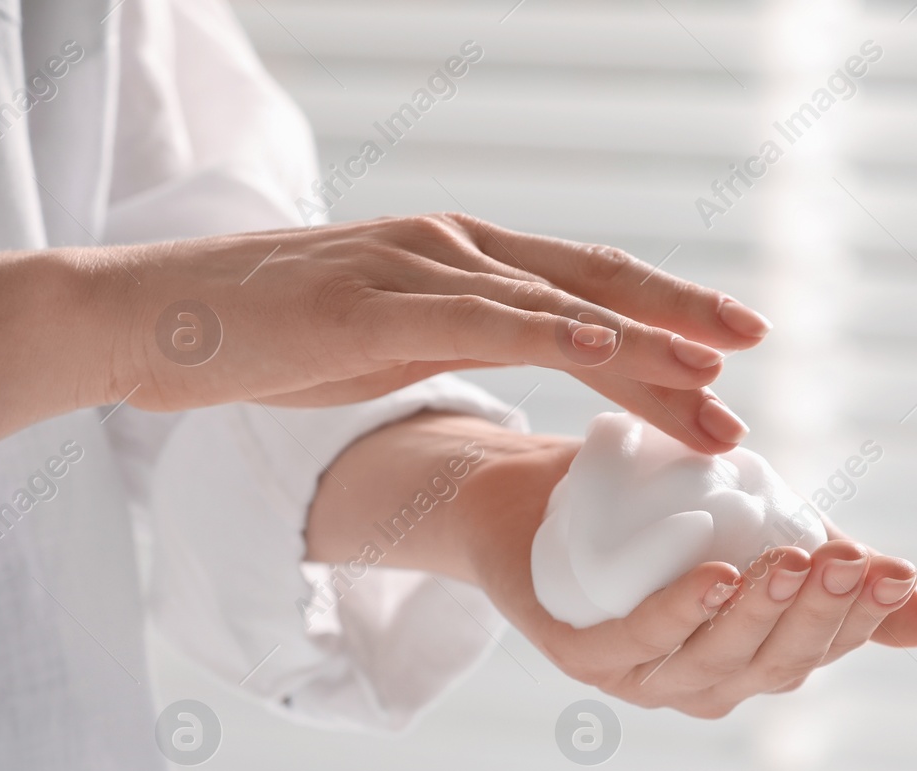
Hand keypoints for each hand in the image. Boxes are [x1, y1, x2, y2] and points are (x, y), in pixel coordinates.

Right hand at [0, 214, 767, 446]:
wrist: (161, 321)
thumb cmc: (279, 337)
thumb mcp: (400, 339)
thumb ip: (471, 340)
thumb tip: (541, 363)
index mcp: (468, 262)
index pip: (589, 291)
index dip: (665, 319)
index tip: (731, 355)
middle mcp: (457, 251)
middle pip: (595, 283)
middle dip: (681, 319)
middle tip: (755, 347)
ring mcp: (417, 269)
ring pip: (557, 301)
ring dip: (642, 342)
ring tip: (714, 373)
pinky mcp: (373, 303)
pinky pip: (482, 317)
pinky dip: (552, 332)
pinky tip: (608, 353)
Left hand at [307, 415, 916, 718]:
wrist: (539, 507)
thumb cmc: (656, 524)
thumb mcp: (759, 541)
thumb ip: (834, 575)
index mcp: (754, 662)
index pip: (824, 648)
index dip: (864, 616)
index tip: (897, 572)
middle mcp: (705, 684)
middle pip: (777, 661)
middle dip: (821, 613)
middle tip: (850, 561)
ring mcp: (643, 676)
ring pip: (716, 656)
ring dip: (760, 612)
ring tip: (794, 561)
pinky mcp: (584, 653)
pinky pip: (640, 638)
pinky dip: (681, 612)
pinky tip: (715, 577)